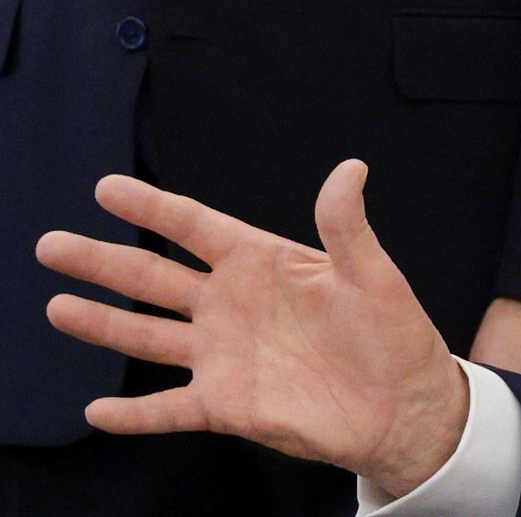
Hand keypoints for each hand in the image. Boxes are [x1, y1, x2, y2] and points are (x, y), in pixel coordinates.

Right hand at [35, 161, 468, 497]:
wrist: (404, 405)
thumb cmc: (393, 334)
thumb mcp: (373, 274)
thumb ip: (346, 226)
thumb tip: (350, 168)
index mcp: (263, 264)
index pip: (196, 227)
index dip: (153, 209)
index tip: (108, 188)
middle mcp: (232, 306)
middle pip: (153, 278)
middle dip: (103, 262)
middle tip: (52, 244)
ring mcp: (223, 356)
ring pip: (147, 337)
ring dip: (102, 324)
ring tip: (57, 307)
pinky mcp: (226, 405)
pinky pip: (167, 410)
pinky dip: (132, 416)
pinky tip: (96, 413)